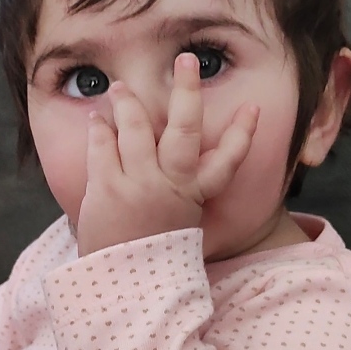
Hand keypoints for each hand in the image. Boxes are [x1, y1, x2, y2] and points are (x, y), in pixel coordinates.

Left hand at [77, 53, 259, 256]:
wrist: (123, 288)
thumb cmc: (149, 256)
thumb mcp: (177, 227)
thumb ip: (180, 197)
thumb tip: (180, 171)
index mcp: (193, 197)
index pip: (226, 162)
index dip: (241, 134)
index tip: (253, 109)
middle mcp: (170, 185)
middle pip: (184, 129)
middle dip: (187, 91)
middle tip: (186, 61)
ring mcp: (138, 184)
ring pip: (137, 129)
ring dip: (129, 103)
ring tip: (121, 87)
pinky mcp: (106, 188)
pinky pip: (102, 146)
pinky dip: (99, 129)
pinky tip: (97, 118)